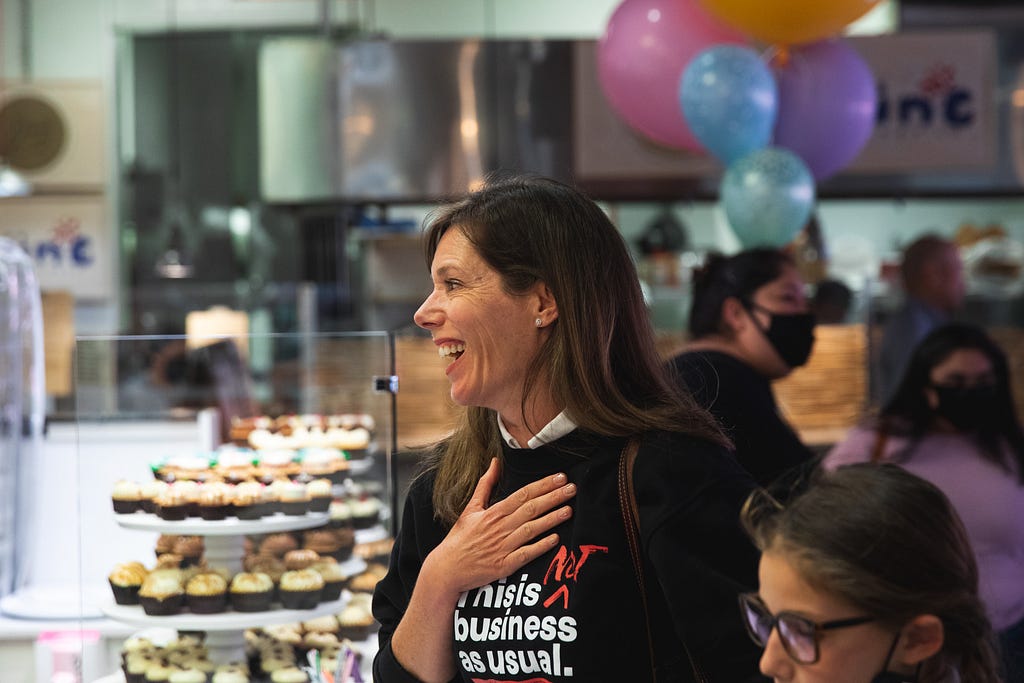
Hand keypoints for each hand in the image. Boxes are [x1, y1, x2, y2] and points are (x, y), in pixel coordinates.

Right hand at [426, 458, 576, 595]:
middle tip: (572, 489)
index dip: (543, 485)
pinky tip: (555, 539)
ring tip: (569, 510)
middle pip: (531, 508)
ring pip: (531, 529)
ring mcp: (503, 547)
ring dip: (551, 519)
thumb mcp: (471, 508)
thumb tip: (495, 462)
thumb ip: (486, 484)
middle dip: (553, 497)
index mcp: (493, 512)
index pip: (523, 494)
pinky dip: (540, 546)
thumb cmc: (460, 538)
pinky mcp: (504, 565)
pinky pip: (526, 554)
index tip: (560, 478)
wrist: (447, 569)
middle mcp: (499, 527)